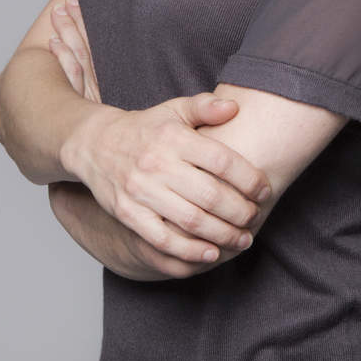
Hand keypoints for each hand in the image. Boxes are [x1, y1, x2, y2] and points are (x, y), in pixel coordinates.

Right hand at [49, 0, 272, 262]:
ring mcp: (141, 191)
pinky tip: (210, 254)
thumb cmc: (146, 128)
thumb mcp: (174, 109)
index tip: (264, 190)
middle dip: (240, 212)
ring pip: (190, 220)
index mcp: (174, 137)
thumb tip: (234, 107)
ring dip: (221, 235)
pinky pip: (162, 239)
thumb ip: (205, 107)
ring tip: (242, 240)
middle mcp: (158, 164)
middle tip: (255, 218)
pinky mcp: (128, 213)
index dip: (249, 178)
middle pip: (210, 195)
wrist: (95, 144)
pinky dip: (189, 251)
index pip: (221, 160)